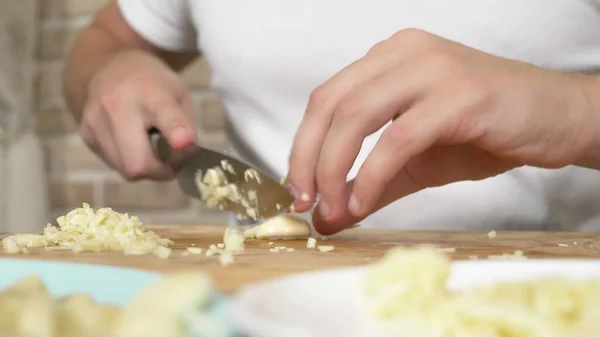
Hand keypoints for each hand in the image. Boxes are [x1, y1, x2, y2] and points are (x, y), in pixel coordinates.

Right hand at [80, 50, 195, 179]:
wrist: (107, 67)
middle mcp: (118, 106)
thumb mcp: (180, 93)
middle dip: (160, 172)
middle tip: (171, 163)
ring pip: (126, 170)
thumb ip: (187, 126)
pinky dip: (129, 160)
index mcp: (151, 92)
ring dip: (145, 167)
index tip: (185, 141)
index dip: (175, 131)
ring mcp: (96, 122)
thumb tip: (185, 157)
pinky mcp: (86, 135)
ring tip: (150, 145)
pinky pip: (114, 164)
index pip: (164, 114)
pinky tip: (132, 141)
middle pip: (138, 164)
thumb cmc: (153, 84)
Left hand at [288, 29, 599, 233]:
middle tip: (305, 202)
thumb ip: (370, 184)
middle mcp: (404, 53)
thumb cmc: (485, 133)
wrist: (556, 120)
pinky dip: (373, 174)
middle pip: (330, 104)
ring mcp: (432, 69)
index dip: (302, 146)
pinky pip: (398, 137)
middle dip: (308, 159)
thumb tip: (326, 215)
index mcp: (388, 60)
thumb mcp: (414, 162)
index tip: (297, 191)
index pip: (325, 99)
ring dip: (334, 168)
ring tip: (331, 208)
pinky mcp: (459, 94)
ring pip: (356, 116)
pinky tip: (363, 202)